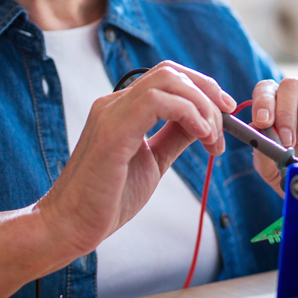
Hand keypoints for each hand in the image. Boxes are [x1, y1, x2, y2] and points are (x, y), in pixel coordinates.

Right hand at [35, 61, 233, 257]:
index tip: (226, 114)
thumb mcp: (153, 162)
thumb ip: (175, 138)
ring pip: (168, 80)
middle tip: (225, 126)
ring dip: (202, 105)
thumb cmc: (107, 200)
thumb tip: (204, 122)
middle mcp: (115, 103)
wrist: (71, 225)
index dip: (203, 89)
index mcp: (123, 110)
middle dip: (208, 92)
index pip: (168, 78)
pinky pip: (156, 101)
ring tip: (211, 138)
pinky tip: (200, 136)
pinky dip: (188, 113)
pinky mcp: (112, 130)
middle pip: (171, 72)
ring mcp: (111, 112)